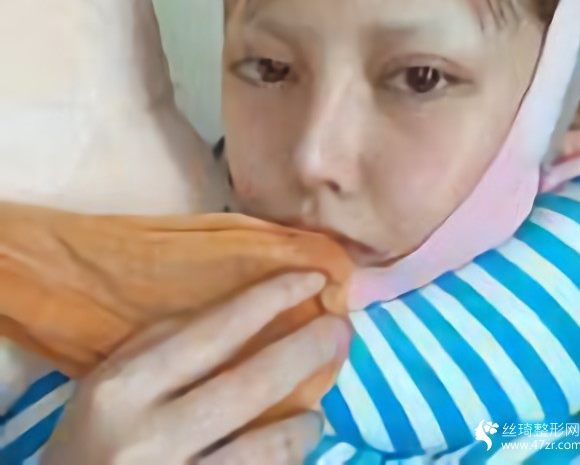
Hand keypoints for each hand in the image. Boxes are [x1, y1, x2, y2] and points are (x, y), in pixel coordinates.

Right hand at [42, 273, 349, 463]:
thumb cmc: (93, 437)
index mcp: (125, 387)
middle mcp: (150, 437)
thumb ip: (165, 341)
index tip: (313, 279)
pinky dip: (288, 458)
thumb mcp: (111, 379)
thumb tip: (244, 307)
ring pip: (267, 446)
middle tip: (341, 331)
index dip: (272, 299)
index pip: (214, 330)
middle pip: (251, 384)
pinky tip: (295, 444)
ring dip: (305, 421)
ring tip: (316, 408)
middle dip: (307, 350)